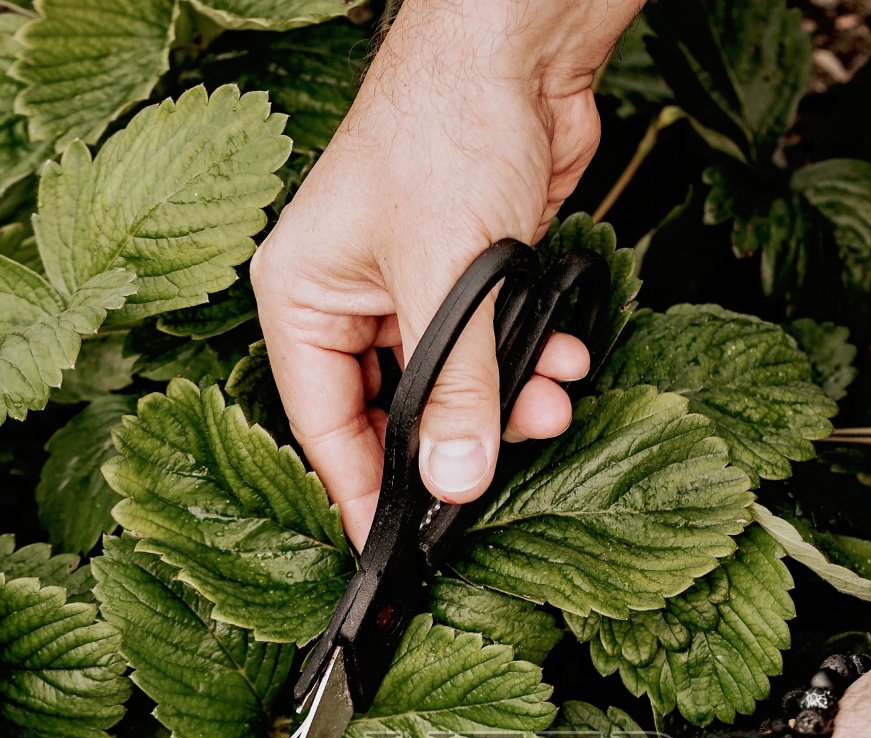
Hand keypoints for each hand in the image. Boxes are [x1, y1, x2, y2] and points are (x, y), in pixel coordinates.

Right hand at [251, 0, 628, 545]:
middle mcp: (347, 300)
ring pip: (451, 391)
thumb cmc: (450, 132)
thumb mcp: (449, 280)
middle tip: (499, 472)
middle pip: (391, 415)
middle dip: (457, 443)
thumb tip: (454, 483)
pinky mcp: (465, 283)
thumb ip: (456, 393)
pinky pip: (489, 354)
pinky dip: (528, 366)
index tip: (393, 550)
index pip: (323, 426)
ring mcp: (408, 292)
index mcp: (304, 298)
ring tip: (552, 404)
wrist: (519, 51)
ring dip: (506, 407)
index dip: (361, 493)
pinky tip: (564, 359)